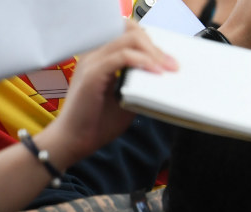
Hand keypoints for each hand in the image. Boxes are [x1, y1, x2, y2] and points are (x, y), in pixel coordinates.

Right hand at [43, 22, 176, 165]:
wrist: (76, 140)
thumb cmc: (98, 122)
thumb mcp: (127, 99)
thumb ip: (140, 84)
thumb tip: (164, 77)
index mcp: (102, 57)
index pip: (128, 34)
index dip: (152, 43)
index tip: (170, 62)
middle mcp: (96, 54)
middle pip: (131, 32)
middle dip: (156, 46)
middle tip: (173, 65)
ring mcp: (93, 62)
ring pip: (128, 40)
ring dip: (154, 53)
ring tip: (169, 69)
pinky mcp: (92, 74)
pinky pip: (122, 57)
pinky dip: (143, 62)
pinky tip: (156, 73)